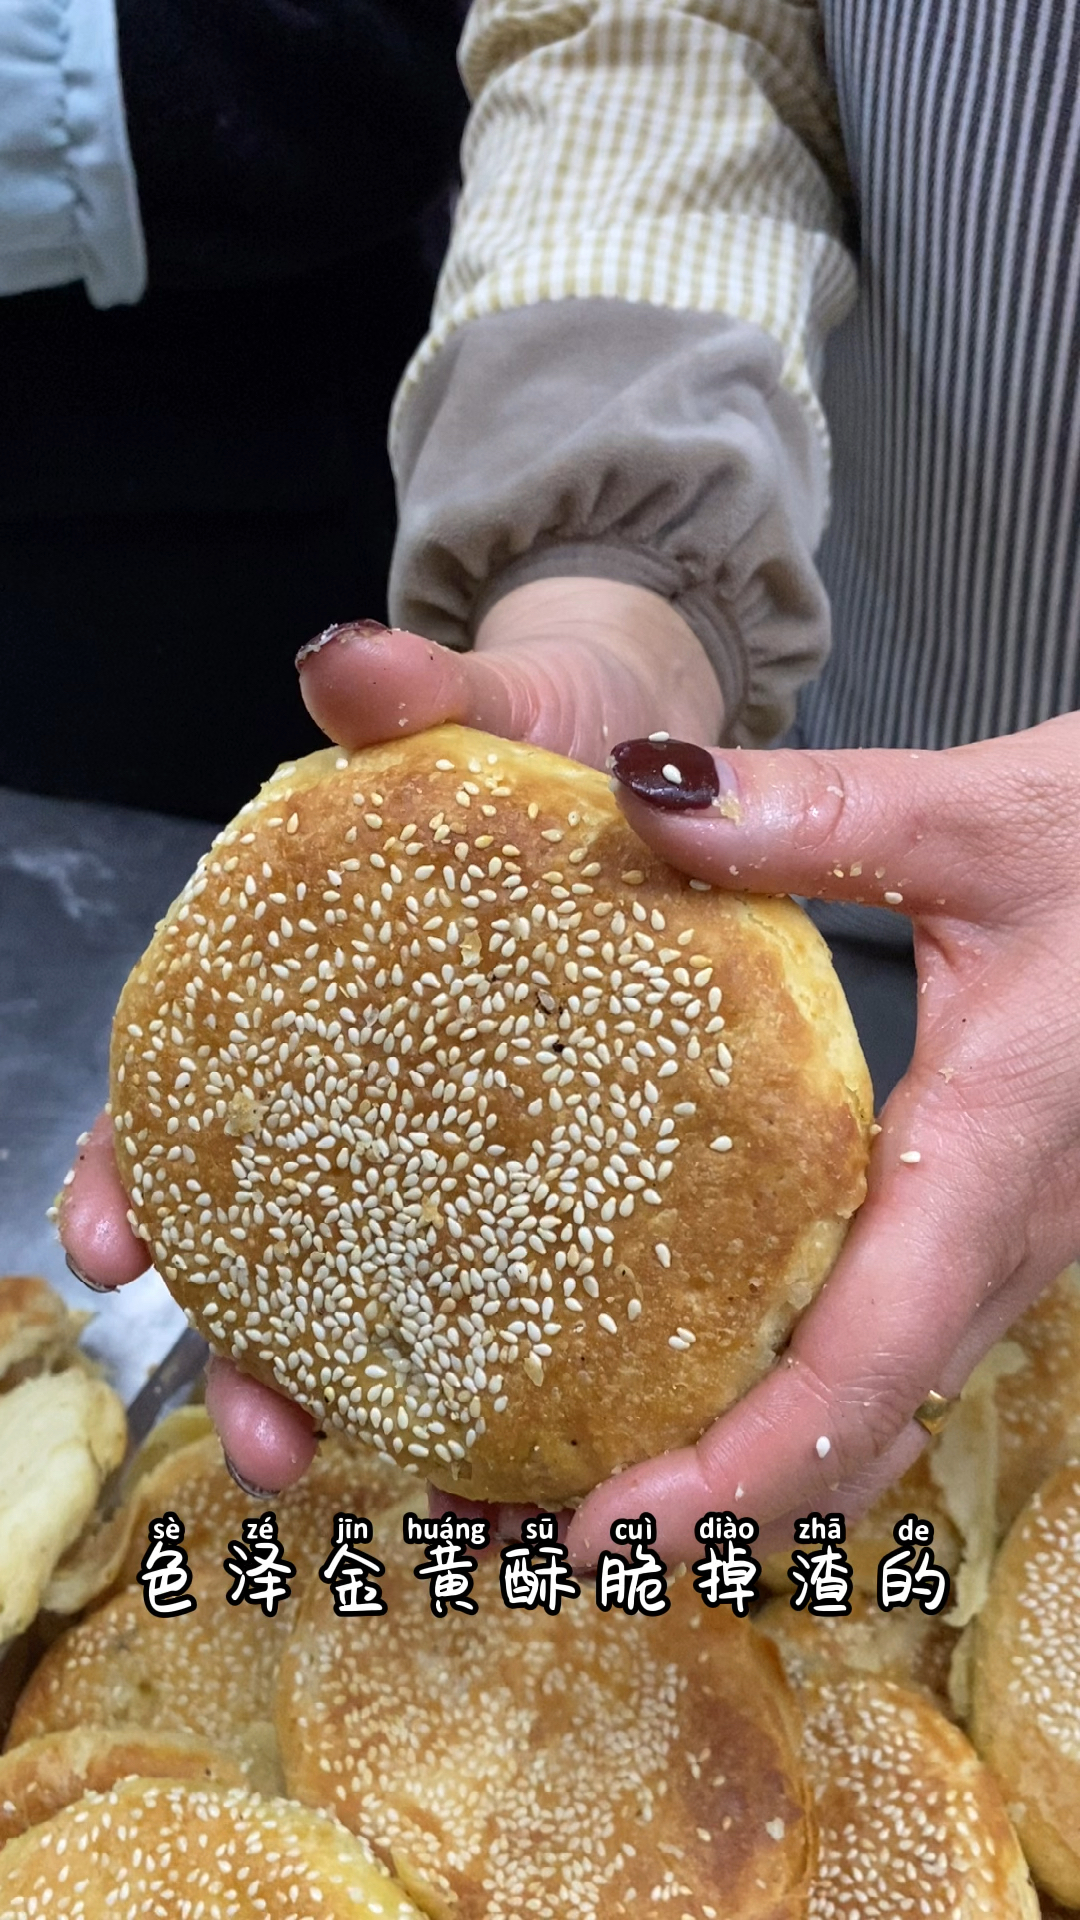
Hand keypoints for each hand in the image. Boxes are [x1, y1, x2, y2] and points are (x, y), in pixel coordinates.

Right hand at [59, 579, 722, 1496]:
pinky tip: (546, 1438)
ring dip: (385, 1400)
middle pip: (276, 1235)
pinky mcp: (573, 1162)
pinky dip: (520, 1367)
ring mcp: (464, 1134)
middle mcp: (368, 1080)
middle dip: (251, 1349)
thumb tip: (339, 658)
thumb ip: (413, 690)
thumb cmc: (548, 732)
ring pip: (394, 1292)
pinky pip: (533, 1281)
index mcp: (308, 983)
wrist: (661, 751)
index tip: (108, 1253)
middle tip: (268, 1442)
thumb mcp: (486, 701)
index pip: (186, 1090)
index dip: (134, 1172)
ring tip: (418, 1489)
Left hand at [562, 713, 1079, 1568]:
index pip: (865, 1366)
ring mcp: (1001, 1241)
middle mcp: (1001, 1235)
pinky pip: (888, 1354)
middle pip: (853, 1431)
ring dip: (744, 1473)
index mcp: (992, 1159)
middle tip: (535, 1527)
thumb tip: (647, 797)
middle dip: (709, 1508)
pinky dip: (787, 1406)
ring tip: (583, 1484)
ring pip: (875, 1411)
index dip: (737, 1471)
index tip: (608, 1528)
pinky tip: (691, 1375)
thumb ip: (821, 815)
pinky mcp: (986, 1219)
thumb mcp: (985, 819)